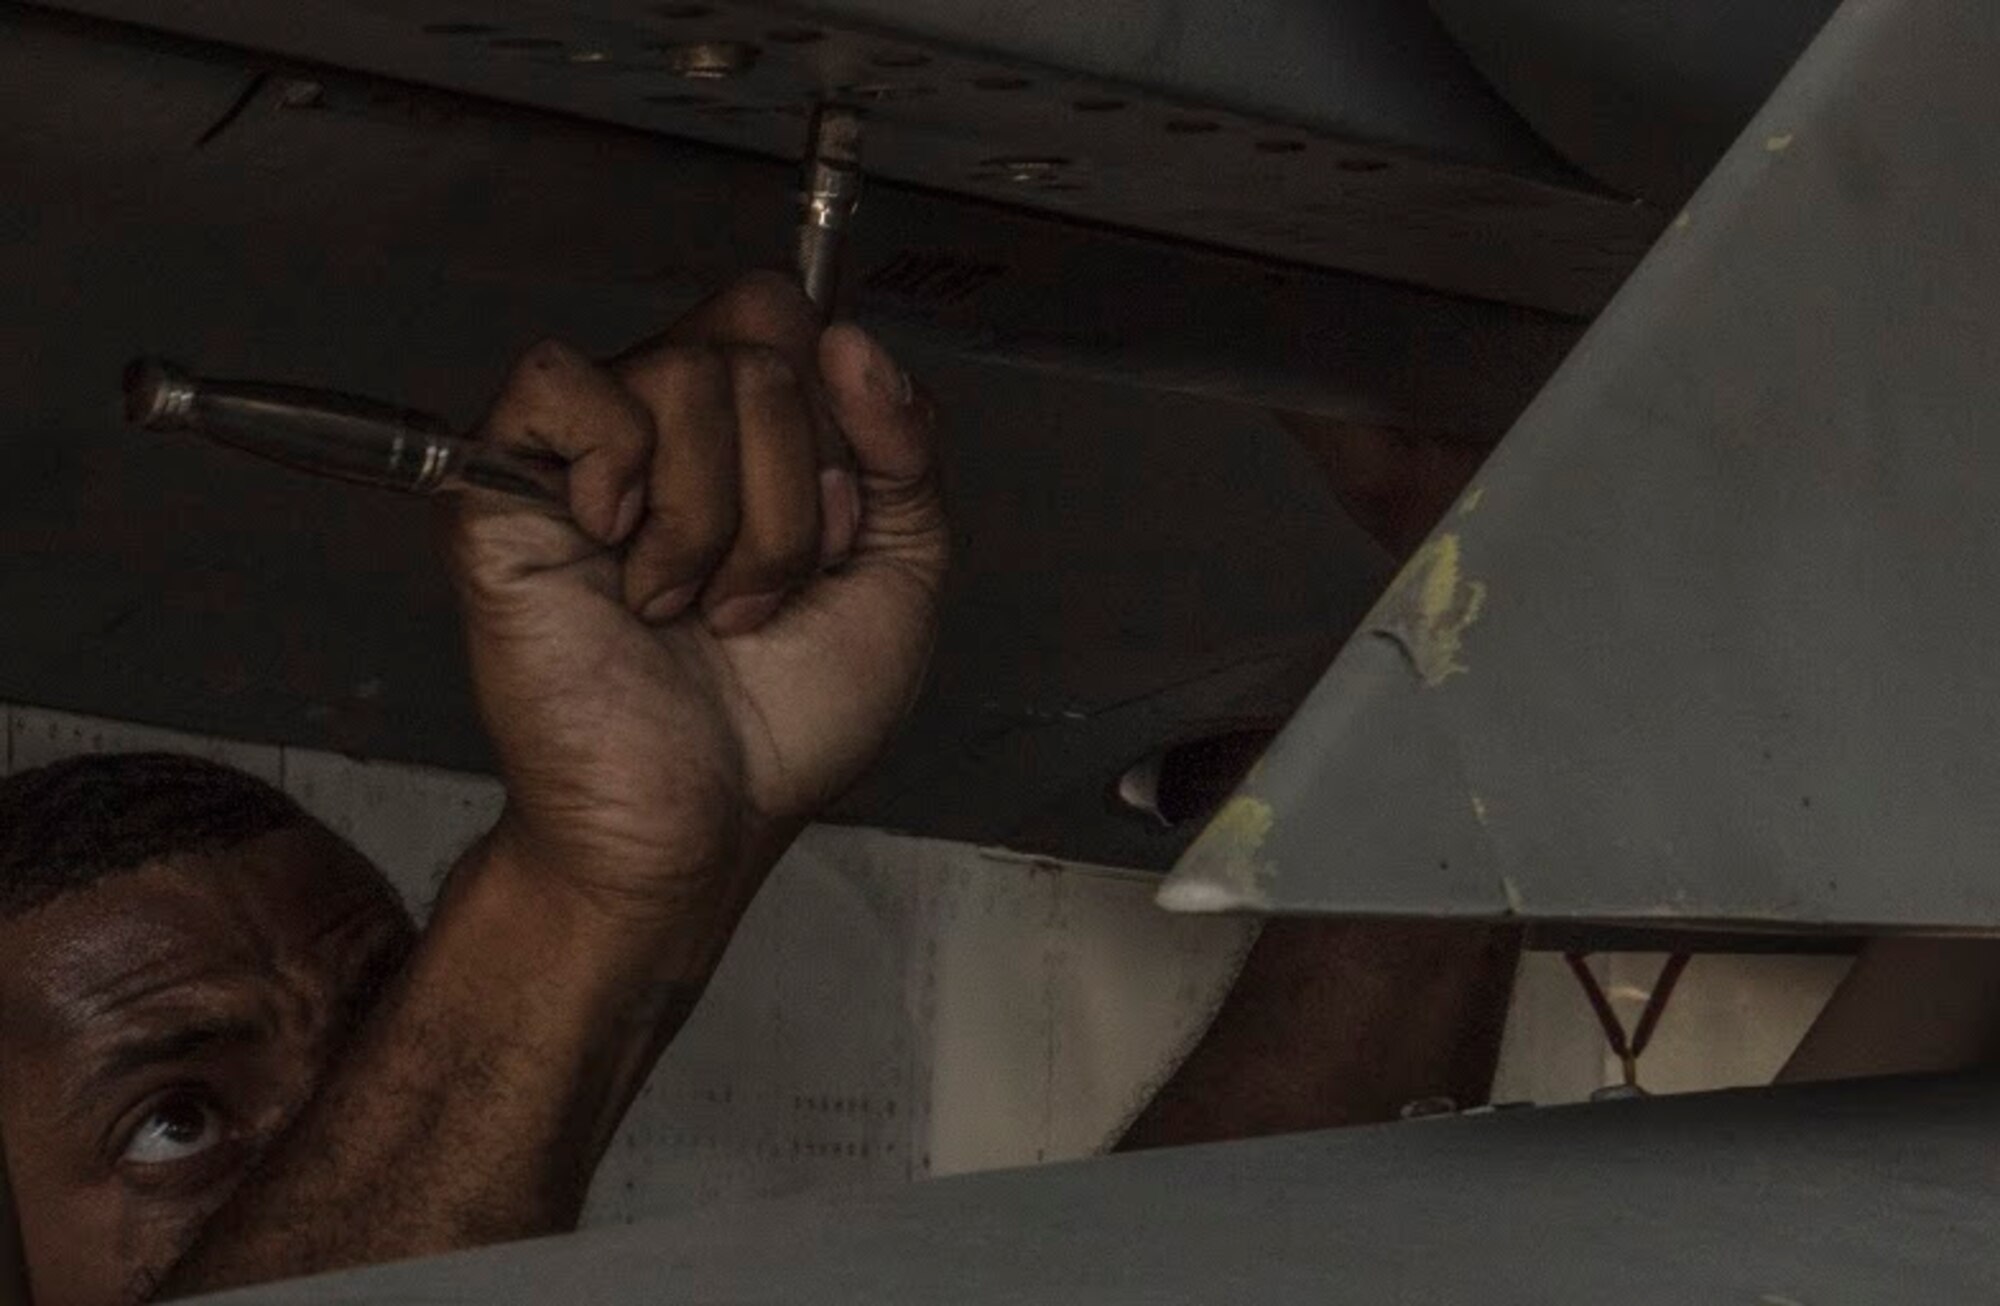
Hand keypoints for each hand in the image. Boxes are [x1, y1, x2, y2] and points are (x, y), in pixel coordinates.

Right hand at [443, 273, 946, 949]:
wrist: (707, 817)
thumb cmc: (787, 717)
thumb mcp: (903, 571)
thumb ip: (907, 447)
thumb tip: (851, 340)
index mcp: (751, 432)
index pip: (794, 320)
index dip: (837, 423)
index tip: (832, 532)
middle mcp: (668, 426)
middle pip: (758, 343)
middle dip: (789, 494)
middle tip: (753, 593)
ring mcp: (586, 453)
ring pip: (683, 375)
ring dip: (718, 523)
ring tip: (689, 605)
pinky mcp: (504, 486)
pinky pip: (556, 379)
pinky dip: (616, 470)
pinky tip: (616, 552)